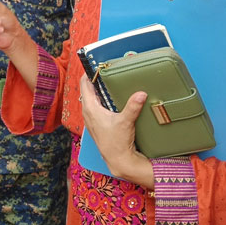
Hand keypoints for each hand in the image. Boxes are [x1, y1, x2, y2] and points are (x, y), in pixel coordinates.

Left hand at [78, 75, 154, 189]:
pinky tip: (110, 100)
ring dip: (97, 90)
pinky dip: (100, 100)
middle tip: (105, 70)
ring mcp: (91, 119)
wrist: (117, 160)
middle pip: (88, 90)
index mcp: (90, 108)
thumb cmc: (117, 142)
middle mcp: (87, 112)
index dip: (88, 73)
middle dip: (95, 80)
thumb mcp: (126, 122)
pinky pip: (95, 107)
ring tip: (108, 82)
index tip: (96, 65)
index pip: (84, 85)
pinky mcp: (96, 124)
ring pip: (91, 99)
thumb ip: (133, 106)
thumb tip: (141, 93)